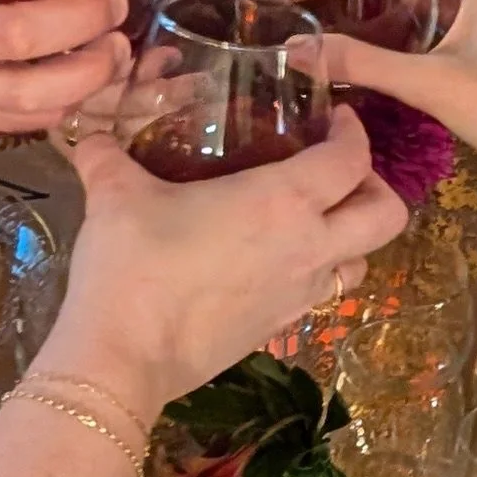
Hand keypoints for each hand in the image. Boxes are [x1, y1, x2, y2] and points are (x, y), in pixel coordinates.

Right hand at [46, 111, 406, 419]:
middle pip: (387, 216)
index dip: (352, 131)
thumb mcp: (115, 196)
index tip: (335, 118)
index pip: (350, 159)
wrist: (125, 357)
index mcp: (283, 202)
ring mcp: (300, 294)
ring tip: (314, 217)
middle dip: (376, 186)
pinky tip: (274, 259)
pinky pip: (323, 292)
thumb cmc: (132, 265)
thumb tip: (89, 136)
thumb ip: (107, 157)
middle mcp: (309, 246)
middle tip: (339, 171)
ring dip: (352, 235)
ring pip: (362, 260)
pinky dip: (317, 270)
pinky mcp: (281, 327)